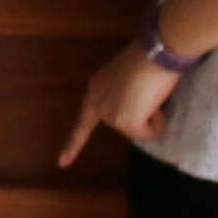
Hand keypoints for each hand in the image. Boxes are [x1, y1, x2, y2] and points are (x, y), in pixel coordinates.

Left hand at [57, 41, 181, 168]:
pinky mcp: (125, 121)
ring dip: (150, 116)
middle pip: (122, 124)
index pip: (83, 121)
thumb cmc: (148, 59)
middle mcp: (97, 102)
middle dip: (140, 117)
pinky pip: (148, 134)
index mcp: (95, 88)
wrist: (155, 53)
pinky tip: (156, 104)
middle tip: (149, 93)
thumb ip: (124, 96)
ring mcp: (109, 114)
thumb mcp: (128, 79)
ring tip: (152, 93)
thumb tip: (141, 114)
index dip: (73, 144)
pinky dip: (157, 124)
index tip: (61, 164)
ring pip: (138, 130)